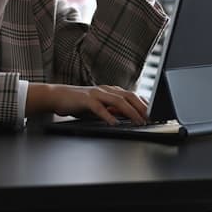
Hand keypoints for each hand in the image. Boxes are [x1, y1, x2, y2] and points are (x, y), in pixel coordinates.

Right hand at [26, 83, 147, 124]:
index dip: (144, 104)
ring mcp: (96, 93)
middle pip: (129, 96)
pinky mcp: (86, 99)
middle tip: (151, 118)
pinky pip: (99, 107)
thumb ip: (112, 110)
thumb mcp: (99, 106)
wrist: (57, 96)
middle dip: (141, 107)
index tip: (154, 113)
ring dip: (130, 112)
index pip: (132, 95)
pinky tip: (114, 123)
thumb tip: (127, 116)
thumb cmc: (78, 102)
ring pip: (117, 101)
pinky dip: (108, 115)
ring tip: (138, 121)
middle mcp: (105, 89)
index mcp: (110, 90)